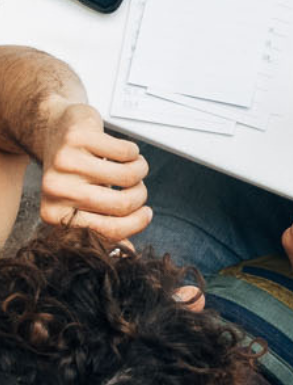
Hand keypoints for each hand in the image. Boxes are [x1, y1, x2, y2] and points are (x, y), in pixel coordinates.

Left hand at [33, 101, 150, 241]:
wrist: (52, 131)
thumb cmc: (73, 172)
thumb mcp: (82, 203)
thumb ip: (104, 226)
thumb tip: (128, 252)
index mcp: (54, 214)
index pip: (109, 230)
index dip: (137, 223)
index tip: (147, 213)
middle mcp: (55, 190)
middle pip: (123, 204)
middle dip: (141, 196)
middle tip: (138, 188)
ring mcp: (65, 162)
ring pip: (129, 175)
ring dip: (140, 170)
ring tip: (132, 166)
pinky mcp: (78, 138)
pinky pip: (126, 151)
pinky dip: (133, 151)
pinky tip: (122, 151)